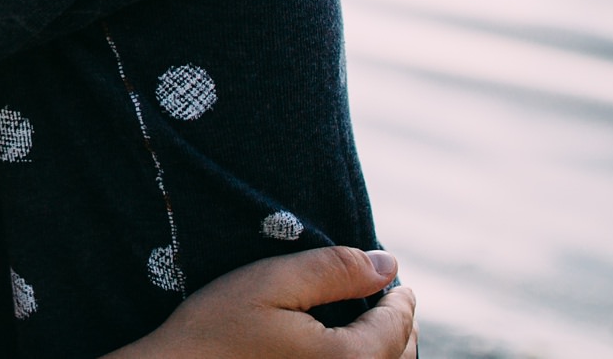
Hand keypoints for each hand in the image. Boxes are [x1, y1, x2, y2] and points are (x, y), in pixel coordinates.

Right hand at [112, 248, 416, 358]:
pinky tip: (344, 353)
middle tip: (387, 299)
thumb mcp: (269, 284)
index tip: (394, 279)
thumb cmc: (212, 334)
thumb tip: (388, 263)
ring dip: (386, 351)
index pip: (397, 325)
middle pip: (400, 356)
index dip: (399, 297)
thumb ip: (333, 270)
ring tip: (372, 326)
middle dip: (399, 326)